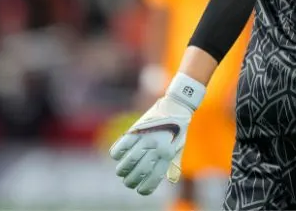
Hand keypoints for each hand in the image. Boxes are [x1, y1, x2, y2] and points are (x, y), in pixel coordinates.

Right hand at [109, 74, 203, 195]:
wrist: (176, 106)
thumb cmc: (178, 130)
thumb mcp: (179, 147)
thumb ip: (173, 164)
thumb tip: (170, 181)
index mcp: (167, 155)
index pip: (152, 180)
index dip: (144, 189)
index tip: (139, 189)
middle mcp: (156, 148)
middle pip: (137, 174)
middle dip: (130, 181)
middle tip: (128, 181)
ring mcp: (145, 139)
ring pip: (126, 163)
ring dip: (122, 170)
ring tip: (122, 171)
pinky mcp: (135, 130)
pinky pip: (120, 148)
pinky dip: (116, 154)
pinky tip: (119, 155)